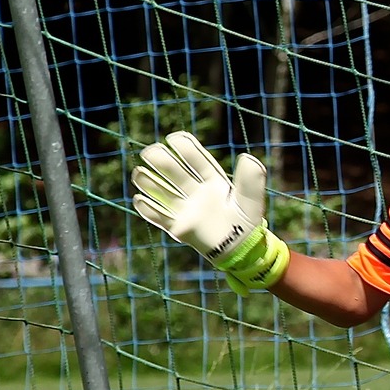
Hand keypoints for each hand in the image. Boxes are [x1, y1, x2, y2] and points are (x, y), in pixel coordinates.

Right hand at [131, 131, 289, 294]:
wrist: (241, 250)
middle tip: (150, 152)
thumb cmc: (247, 222)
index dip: (186, 148)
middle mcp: (196, 191)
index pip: (196, 160)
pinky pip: (159, 217)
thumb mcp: (251, 199)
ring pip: (162, 191)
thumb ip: (250, 179)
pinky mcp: (179, 227)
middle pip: (175, 172)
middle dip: (161, 161)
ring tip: (139, 174)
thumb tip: (247, 157)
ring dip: (149, 182)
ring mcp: (186, 208)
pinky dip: (148, 210)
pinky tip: (139, 200)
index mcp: (212, 181)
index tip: (174, 138)